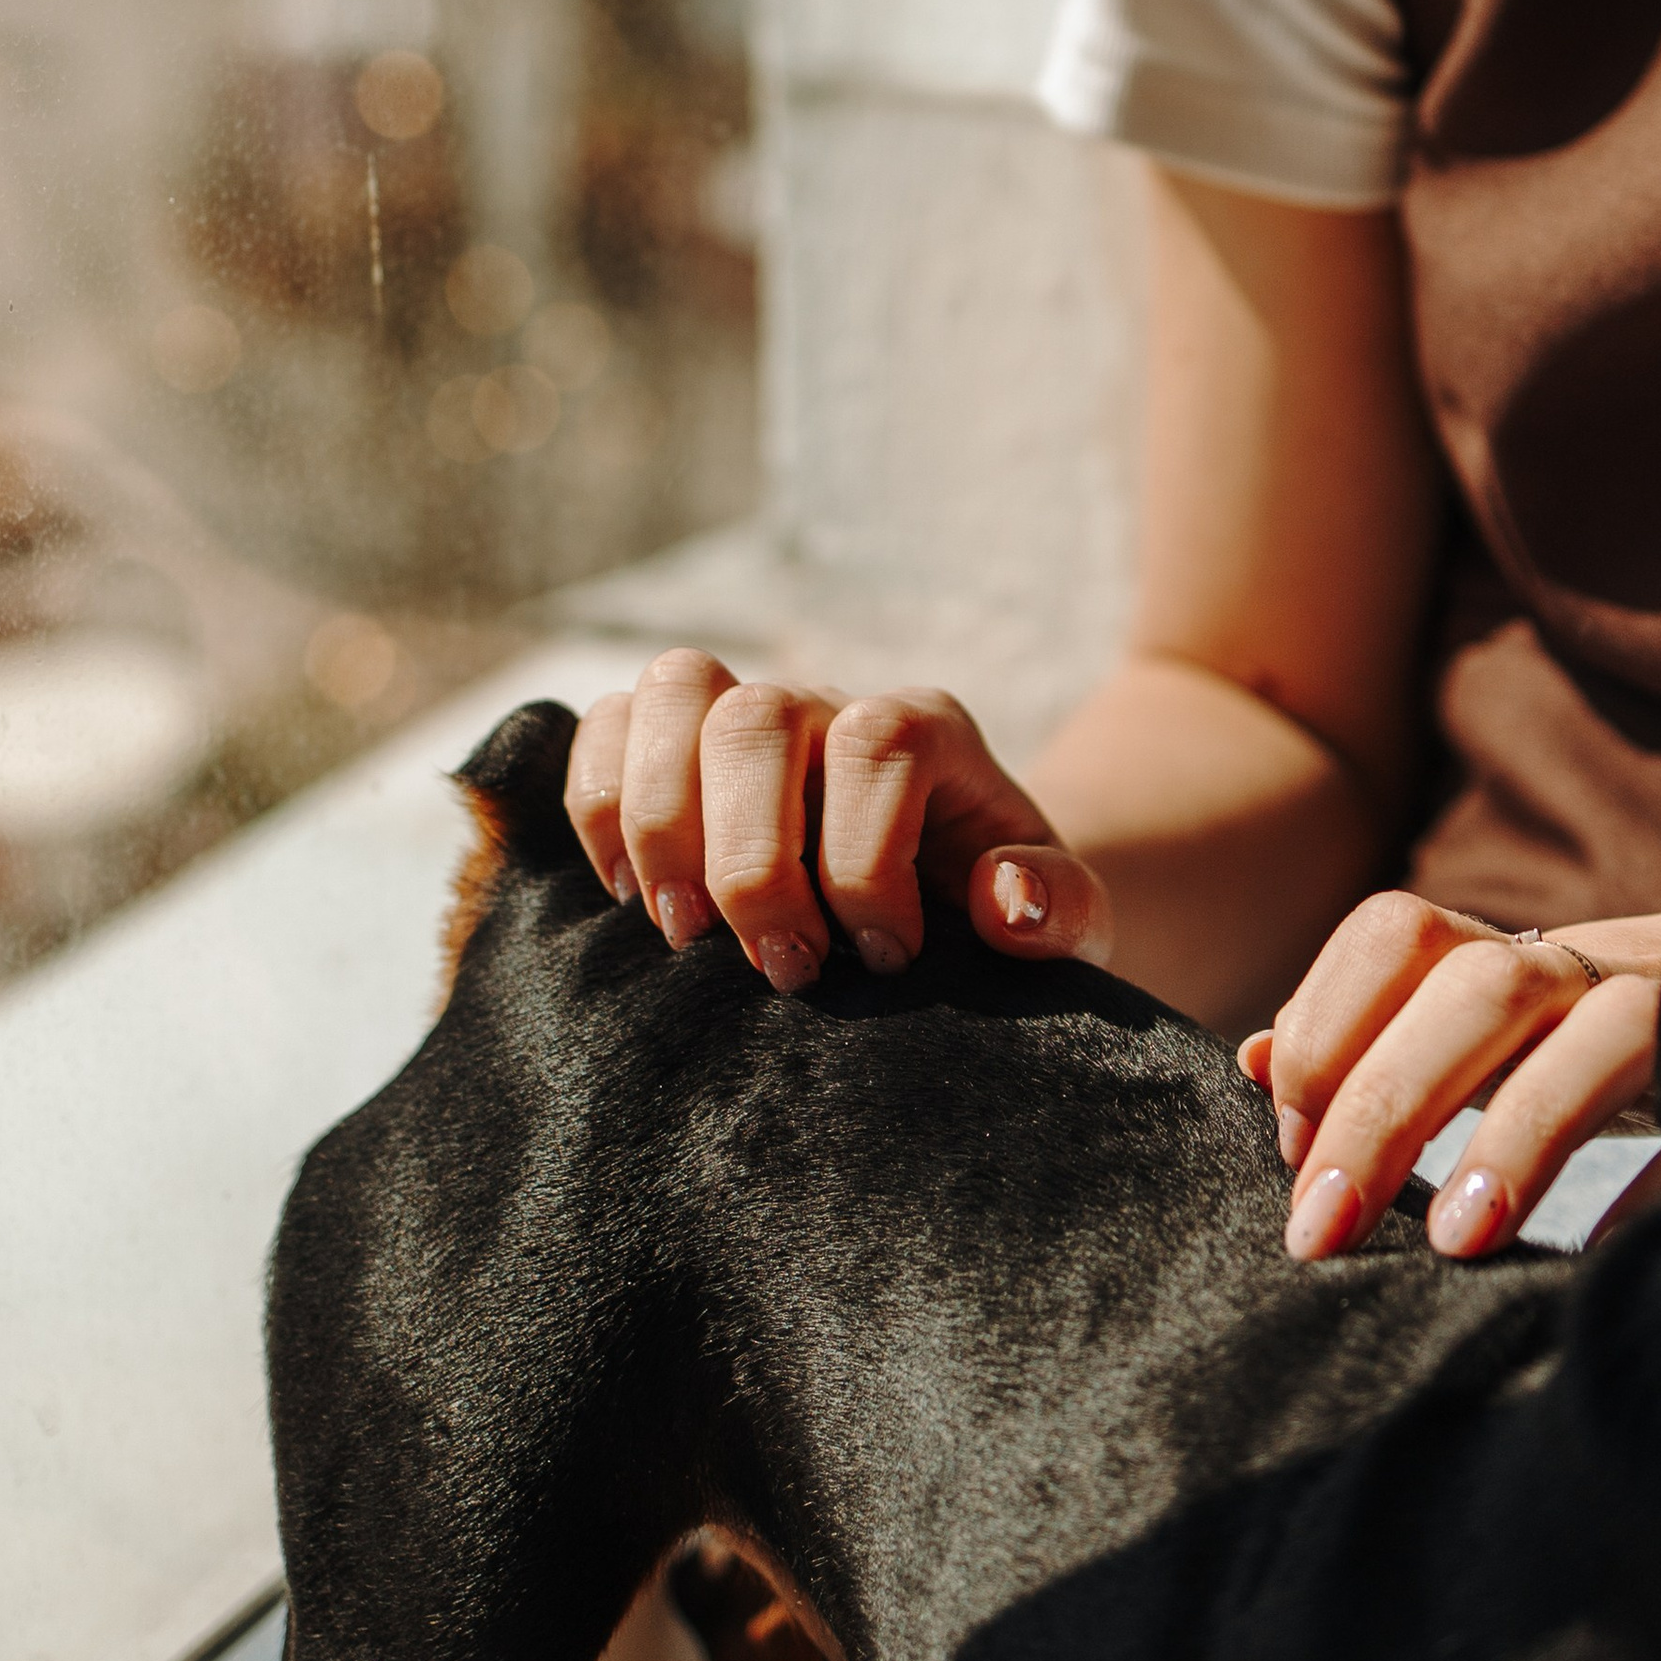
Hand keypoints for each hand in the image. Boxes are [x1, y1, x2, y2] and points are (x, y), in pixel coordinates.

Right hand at [563, 651, 1114, 989]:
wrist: (944, 899)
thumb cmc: (995, 910)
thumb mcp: (1063, 919)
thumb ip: (1060, 907)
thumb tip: (1000, 900)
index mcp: (928, 731)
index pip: (877, 745)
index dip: (867, 861)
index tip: (885, 959)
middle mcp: (827, 703)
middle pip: (757, 717)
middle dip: (753, 862)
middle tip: (783, 970)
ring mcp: (742, 711)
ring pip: (674, 690)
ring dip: (659, 821)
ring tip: (685, 934)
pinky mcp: (672, 744)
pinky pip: (606, 722)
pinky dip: (596, 803)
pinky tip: (630, 898)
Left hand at [1243, 890, 1660, 1263]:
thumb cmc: (1640, 1048)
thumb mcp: (1511, 1036)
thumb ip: (1389, 1041)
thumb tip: (1253, 1060)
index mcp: (1535, 957)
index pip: (1398, 934)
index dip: (1326, 1024)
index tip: (1290, 1143)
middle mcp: (1616, 962)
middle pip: (1486, 983)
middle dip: (1386, 1100)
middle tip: (1320, 1229)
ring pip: (1610, 1028)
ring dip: (1519, 1131)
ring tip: (1454, 1242)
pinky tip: (1607, 1253)